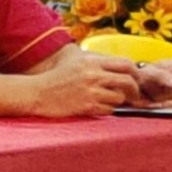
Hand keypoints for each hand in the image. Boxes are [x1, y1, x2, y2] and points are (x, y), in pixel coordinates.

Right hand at [26, 50, 142, 117]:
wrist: (36, 93)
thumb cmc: (56, 78)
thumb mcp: (75, 62)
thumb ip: (97, 63)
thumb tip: (123, 68)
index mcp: (91, 62)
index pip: (125, 63)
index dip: (135, 72)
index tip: (135, 79)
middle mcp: (93, 75)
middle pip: (127, 81)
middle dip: (134, 90)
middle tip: (133, 95)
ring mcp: (90, 91)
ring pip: (119, 97)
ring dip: (116, 100)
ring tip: (105, 100)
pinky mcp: (87, 106)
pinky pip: (109, 110)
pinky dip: (106, 110)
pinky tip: (95, 106)